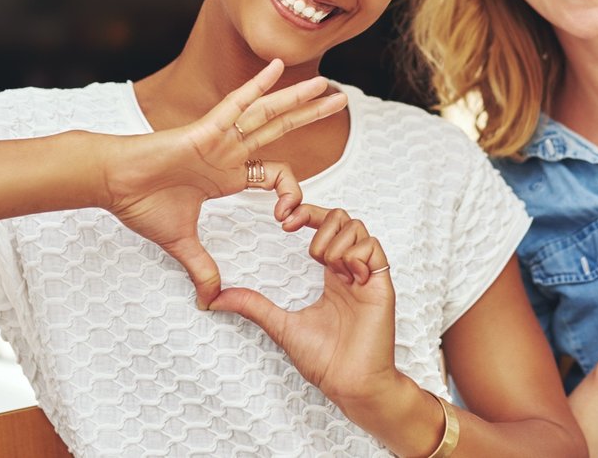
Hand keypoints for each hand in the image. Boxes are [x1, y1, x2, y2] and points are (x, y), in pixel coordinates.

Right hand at [103, 59, 347, 307]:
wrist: (112, 183)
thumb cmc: (140, 203)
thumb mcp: (181, 243)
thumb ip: (201, 267)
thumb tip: (210, 300)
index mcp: (229, 175)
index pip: (277, 175)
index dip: (291, 194)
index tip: (287, 220)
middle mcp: (230, 152)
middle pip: (281, 129)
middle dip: (311, 115)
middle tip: (341, 100)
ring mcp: (219, 138)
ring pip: (268, 114)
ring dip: (298, 99)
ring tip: (327, 84)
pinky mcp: (204, 129)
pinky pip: (236, 104)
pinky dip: (258, 86)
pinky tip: (279, 67)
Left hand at [210, 205, 398, 406]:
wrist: (349, 383)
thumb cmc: (324, 360)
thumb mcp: (280, 325)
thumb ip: (254, 306)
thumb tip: (217, 298)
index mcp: (331, 275)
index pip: (323, 227)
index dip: (305, 214)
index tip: (281, 220)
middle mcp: (350, 271)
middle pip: (342, 219)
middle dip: (318, 219)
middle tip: (297, 236)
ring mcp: (367, 276)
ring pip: (358, 228)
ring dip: (335, 241)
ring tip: (327, 267)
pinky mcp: (381, 286)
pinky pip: (373, 249)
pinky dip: (355, 255)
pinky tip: (347, 277)